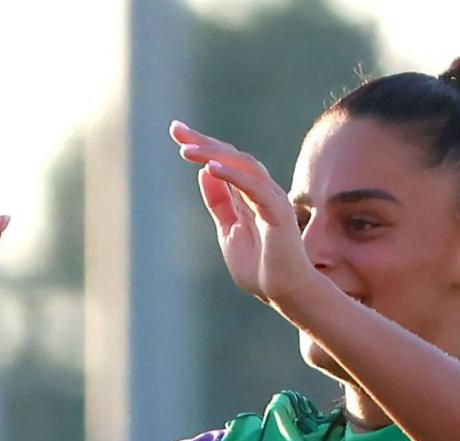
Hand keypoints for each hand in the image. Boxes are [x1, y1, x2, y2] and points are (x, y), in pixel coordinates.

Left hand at [172, 122, 328, 316]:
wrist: (284, 293)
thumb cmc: (260, 267)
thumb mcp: (229, 230)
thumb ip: (220, 202)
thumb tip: (204, 173)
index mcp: (248, 194)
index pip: (224, 161)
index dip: (203, 146)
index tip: (177, 133)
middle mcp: (261, 190)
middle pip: (232, 156)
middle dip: (204, 141)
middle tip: (176, 129)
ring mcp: (271, 199)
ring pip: (243, 166)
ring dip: (214, 155)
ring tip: (186, 150)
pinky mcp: (277, 213)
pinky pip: (254, 188)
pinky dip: (233, 176)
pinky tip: (210, 169)